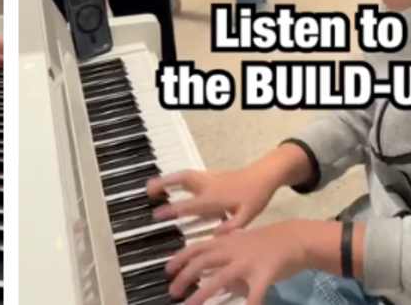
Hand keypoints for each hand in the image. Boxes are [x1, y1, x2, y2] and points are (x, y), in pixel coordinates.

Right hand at [146, 164, 279, 233]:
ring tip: (153, 184)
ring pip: (184, 175)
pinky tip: (172, 182)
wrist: (264, 176)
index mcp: (215, 199)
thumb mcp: (248, 215)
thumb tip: (215, 236)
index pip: (189, 205)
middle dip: (164, 185)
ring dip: (167, 178)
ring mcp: (208, 178)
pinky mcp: (211, 174)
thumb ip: (232, 226)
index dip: (172, 210)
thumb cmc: (256, 197)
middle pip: (181, 182)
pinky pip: (190, 174)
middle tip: (147, 190)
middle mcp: (208, 186)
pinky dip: (177, 178)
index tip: (157, 214)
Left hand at [164, 221, 313, 304]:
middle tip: (173, 292)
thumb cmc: (263, 242)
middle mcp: (232, 250)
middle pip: (202, 262)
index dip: (179, 258)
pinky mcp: (265, 274)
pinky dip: (248, 304)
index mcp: (224, 242)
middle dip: (185, 277)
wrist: (293, 237)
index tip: (168, 271)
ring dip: (203, 294)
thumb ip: (221, 257)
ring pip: (220, 278)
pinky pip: (255, 293)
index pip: (196, 248)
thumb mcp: (238, 244)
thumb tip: (206, 275)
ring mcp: (247, 262)